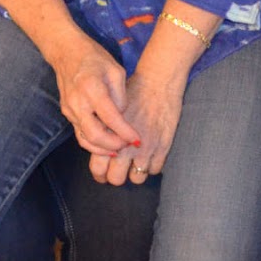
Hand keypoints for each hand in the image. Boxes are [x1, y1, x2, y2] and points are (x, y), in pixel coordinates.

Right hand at [52, 37, 139, 159]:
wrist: (66, 52)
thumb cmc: (94, 58)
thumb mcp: (116, 71)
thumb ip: (121, 96)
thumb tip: (122, 118)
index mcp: (92, 88)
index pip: (110, 118)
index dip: (125, 132)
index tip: (137, 139)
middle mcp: (78, 102)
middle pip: (94, 135)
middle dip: (114, 145)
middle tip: (128, 145)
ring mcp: (69, 110)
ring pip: (85, 139)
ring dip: (103, 148)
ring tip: (120, 148)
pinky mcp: (67, 114)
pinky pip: (80, 134)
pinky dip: (94, 143)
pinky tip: (107, 144)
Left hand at [92, 70, 184, 185]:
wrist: (158, 82)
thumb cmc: (134, 91)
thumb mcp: (111, 108)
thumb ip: (104, 130)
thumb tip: (100, 145)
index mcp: (109, 136)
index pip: (98, 168)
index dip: (100, 174)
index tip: (103, 173)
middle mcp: (125, 146)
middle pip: (116, 178)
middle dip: (117, 176)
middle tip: (120, 170)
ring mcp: (145, 149)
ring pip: (137, 178)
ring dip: (135, 172)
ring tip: (136, 163)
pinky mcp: (162, 147)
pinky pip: (155, 170)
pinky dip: (152, 165)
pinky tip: (151, 155)